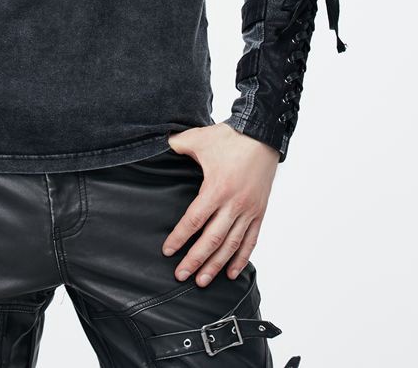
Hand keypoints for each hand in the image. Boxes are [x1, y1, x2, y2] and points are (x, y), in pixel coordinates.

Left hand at [162, 123, 278, 285]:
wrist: (262, 135)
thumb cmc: (229, 137)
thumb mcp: (198, 138)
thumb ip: (176, 145)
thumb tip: (156, 147)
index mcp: (216, 188)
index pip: (194, 221)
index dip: (179, 237)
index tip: (168, 251)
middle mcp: (233, 204)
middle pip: (212, 240)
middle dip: (195, 260)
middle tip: (181, 275)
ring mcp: (249, 210)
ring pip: (231, 245)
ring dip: (216, 265)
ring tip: (202, 281)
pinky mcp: (259, 212)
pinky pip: (250, 240)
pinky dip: (241, 258)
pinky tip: (231, 272)